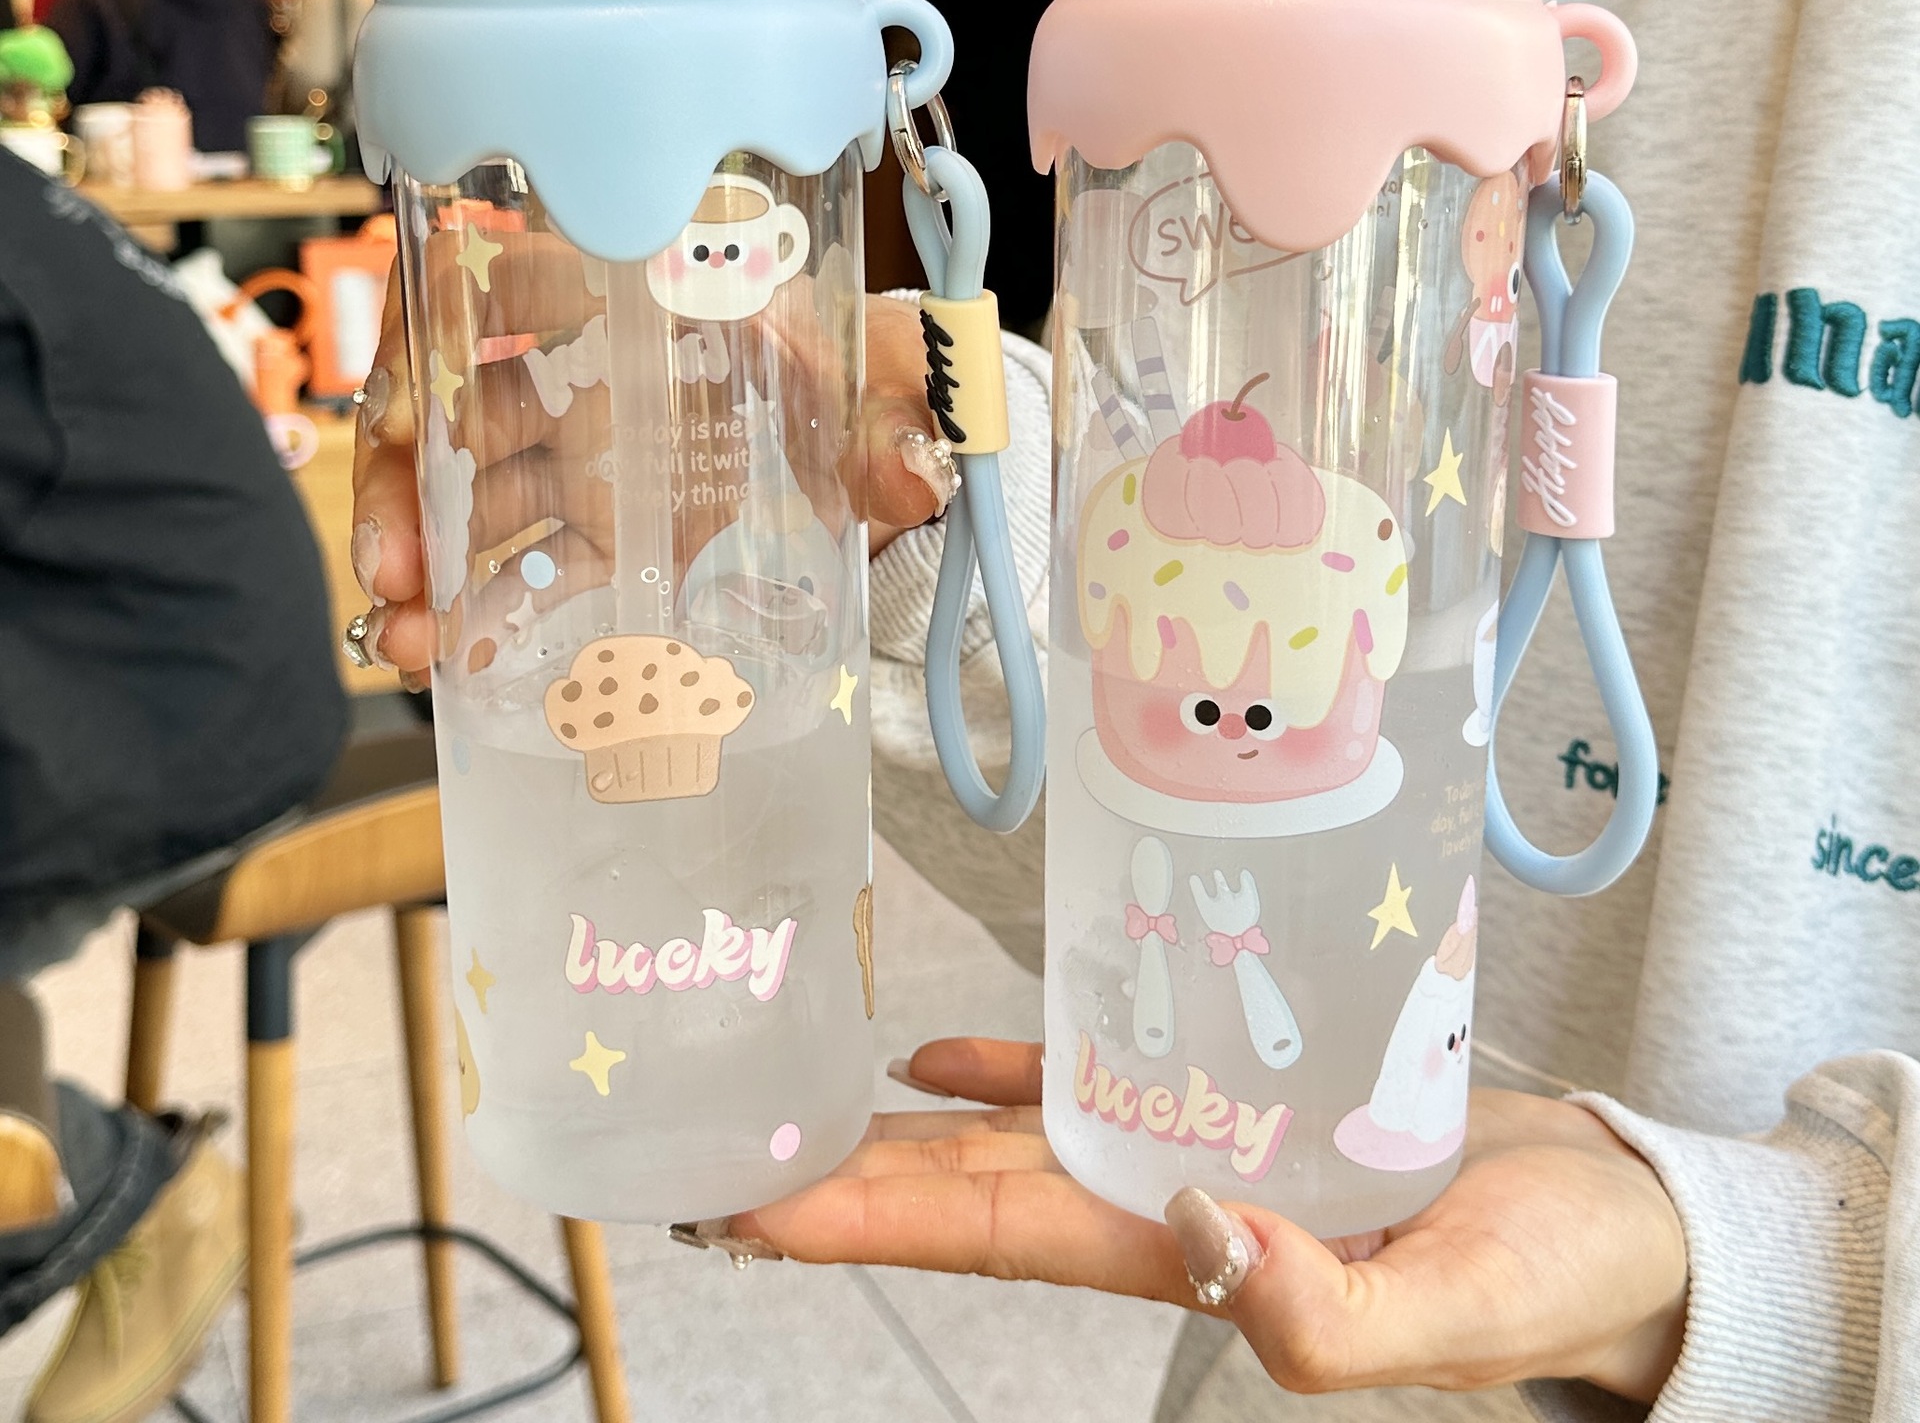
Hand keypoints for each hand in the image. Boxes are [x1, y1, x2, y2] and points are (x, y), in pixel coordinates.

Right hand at [349, 255, 945, 683]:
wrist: (884, 439)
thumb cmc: (871, 378)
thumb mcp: (894, 380)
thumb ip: (904, 414)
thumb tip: (916, 467)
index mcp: (644, 302)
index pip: (501, 287)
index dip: (431, 343)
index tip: (402, 416)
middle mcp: (596, 372)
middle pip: (457, 405)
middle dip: (403, 482)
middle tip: (393, 565)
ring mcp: (590, 455)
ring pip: (472, 494)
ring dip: (424, 562)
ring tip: (406, 643)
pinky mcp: (608, 530)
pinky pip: (529, 565)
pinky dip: (485, 609)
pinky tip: (454, 660)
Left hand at [731, 1038, 1688, 1402]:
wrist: (1610, 1219)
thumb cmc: (1547, 1271)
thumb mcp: (1454, 1313)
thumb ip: (1327, 1314)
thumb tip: (1194, 1240)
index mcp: (1186, 1259)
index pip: (989, 1230)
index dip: (865, 1216)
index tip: (748, 1198)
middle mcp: (1160, 1202)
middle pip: (968, 1183)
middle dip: (847, 1172)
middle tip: (722, 1145)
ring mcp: (1186, 1144)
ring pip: (1012, 1128)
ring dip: (904, 1120)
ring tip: (801, 1094)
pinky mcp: (1231, 1091)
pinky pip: (1089, 1075)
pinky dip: (1006, 1064)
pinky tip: (930, 1049)